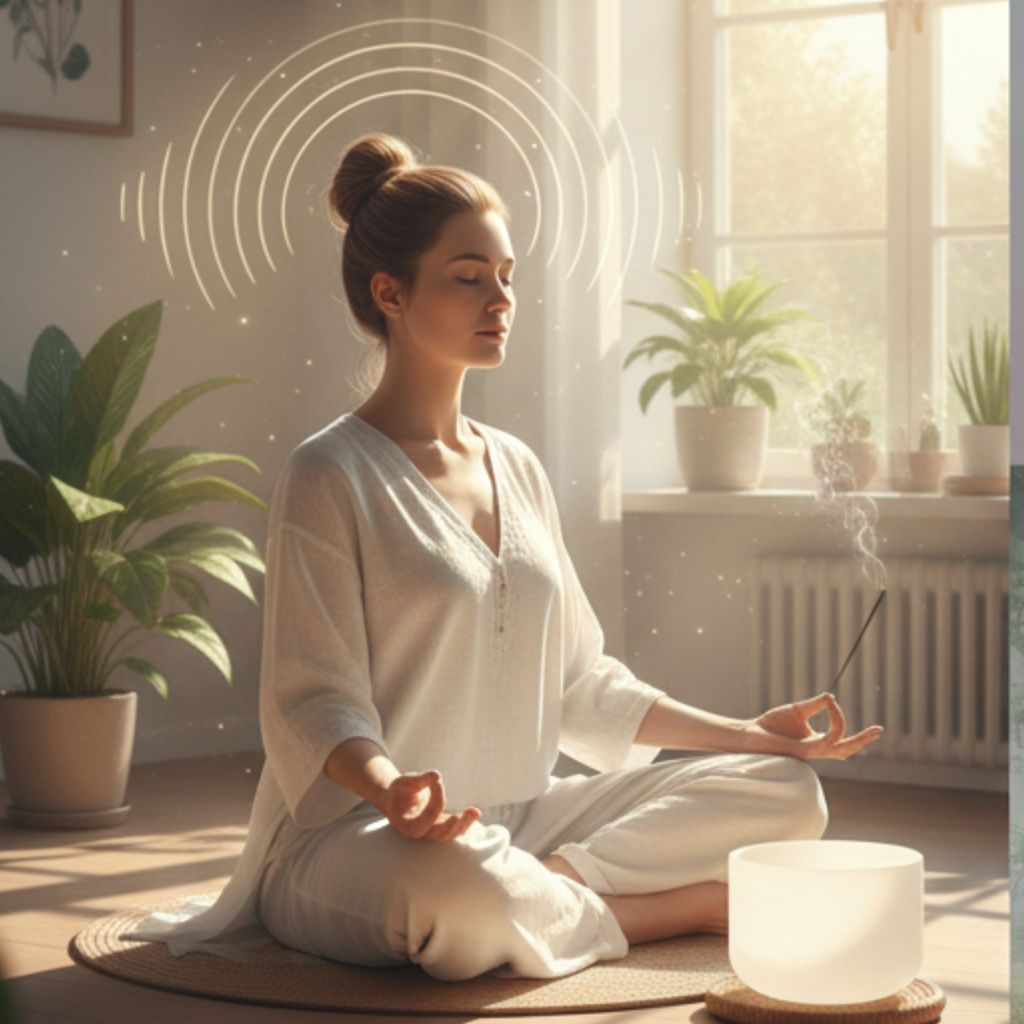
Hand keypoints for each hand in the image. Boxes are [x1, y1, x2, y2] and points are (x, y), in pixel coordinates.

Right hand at [382, 770, 481, 841]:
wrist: (397, 799)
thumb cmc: (399, 791)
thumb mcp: (404, 782)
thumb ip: (419, 780)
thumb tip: (436, 775)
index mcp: (407, 825)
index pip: (426, 818)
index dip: (435, 800)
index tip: (438, 781)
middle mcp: (421, 833)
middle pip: (439, 834)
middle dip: (452, 825)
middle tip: (464, 814)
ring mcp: (432, 831)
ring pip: (450, 834)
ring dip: (464, 824)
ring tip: (475, 812)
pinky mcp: (441, 825)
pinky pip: (455, 828)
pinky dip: (465, 822)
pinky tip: (475, 812)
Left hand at [742, 692, 883, 760]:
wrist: (751, 734)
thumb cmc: (771, 725)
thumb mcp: (797, 711)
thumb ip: (815, 705)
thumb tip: (831, 696)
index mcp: (816, 742)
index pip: (840, 740)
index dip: (850, 728)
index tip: (834, 701)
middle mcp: (816, 750)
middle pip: (846, 750)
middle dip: (863, 741)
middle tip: (879, 729)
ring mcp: (812, 753)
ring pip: (840, 747)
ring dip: (847, 728)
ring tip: (843, 710)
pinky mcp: (804, 751)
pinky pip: (827, 740)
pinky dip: (833, 723)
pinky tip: (830, 705)